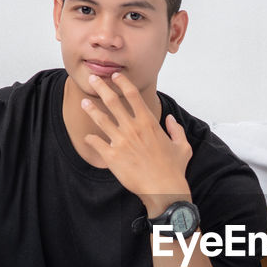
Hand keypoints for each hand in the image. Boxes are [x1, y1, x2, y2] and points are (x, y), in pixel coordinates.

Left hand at [79, 72, 192, 209]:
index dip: (122, 83)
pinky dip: (90, 139)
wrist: (163, 189)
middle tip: (93, 79)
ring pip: (101, 119)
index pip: (133, 95)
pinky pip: (96, 143)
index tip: (116, 76)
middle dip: (101, 87)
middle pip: (113, 101)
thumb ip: (177, 130)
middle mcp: (133, 128)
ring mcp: (121, 141)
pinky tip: (88, 137)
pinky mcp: (112, 156)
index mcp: (149, 123)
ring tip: (84, 103)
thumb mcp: (183, 147)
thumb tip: (171, 120)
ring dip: (91, 109)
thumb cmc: (174, 170)